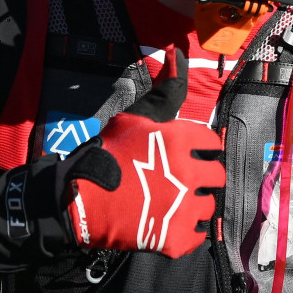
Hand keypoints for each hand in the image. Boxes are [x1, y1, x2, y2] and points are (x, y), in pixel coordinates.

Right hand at [63, 52, 223, 256]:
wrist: (76, 200)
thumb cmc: (105, 153)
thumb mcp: (135, 118)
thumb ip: (165, 91)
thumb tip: (179, 54)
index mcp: (181, 141)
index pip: (213, 144)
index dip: (200, 149)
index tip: (187, 155)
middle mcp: (188, 173)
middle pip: (216, 176)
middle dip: (201, 177)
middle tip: (180, 181)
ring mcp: (182, 207)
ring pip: (208, 206)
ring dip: (194, 204)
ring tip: (173, 204)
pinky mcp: (175, 238)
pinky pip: (197, 236)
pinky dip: (187, 232)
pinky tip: (170, 224)